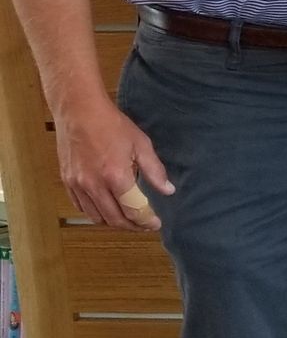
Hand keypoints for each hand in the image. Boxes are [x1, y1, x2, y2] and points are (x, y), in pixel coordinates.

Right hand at [55, 96, 172, 230]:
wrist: (78, 111)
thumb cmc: (111, 124)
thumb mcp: (140, 144)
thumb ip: (154, 170)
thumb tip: (168, 190)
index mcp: (116, 176)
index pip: (133, 211)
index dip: (147, 221)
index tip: (155, 224)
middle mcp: (94, 185)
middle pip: (115, 219)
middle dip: (132, 226)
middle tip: (144, 224)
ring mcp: (78, 185)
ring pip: (97, 217)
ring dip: (114, 222)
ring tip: (127, 218)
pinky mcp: (68, 182)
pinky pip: (81, 207)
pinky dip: (95, 213)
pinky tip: (106, 208)